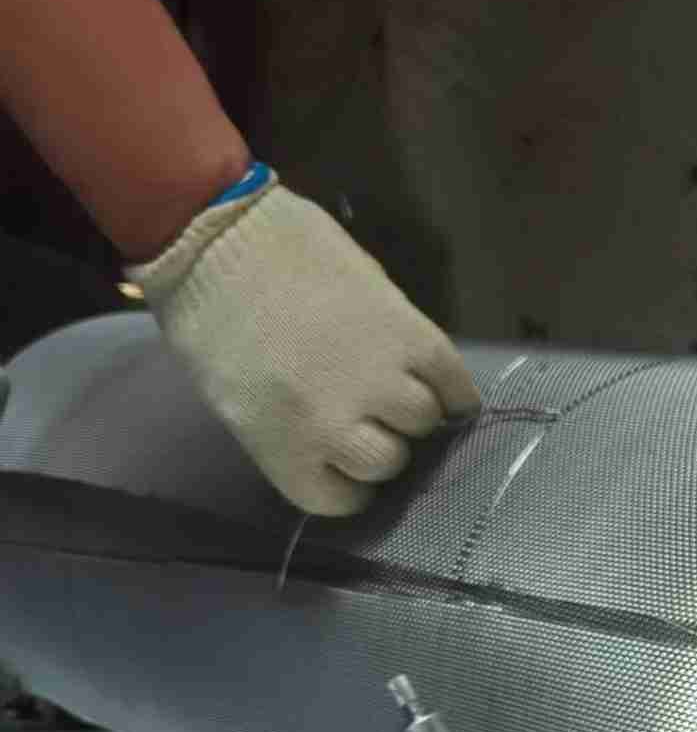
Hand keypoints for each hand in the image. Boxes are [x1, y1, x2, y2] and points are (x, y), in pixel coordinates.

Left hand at [125, 173, 479, 515]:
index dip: (347, 482)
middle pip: (387, 462)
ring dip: (412, 408)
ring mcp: (378, 376)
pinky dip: (453, 389)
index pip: (340, 500)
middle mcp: (335, 422)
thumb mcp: (232, 398)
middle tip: (369, 414)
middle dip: (380, 441)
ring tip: (398, 385)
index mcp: (281, 445)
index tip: (346, 462)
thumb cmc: (208, 314)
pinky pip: (453, 382)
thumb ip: (290, 434)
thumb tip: (343, 447)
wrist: (216, 230)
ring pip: (423, 420)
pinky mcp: (410, 333)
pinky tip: (440, 381)